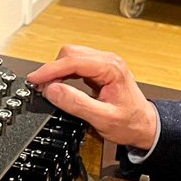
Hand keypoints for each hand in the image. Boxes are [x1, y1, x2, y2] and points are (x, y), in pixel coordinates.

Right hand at [26, 45, 157, 149]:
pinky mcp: (100, 70)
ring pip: (72, 56)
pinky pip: (77, 64)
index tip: (35, 79)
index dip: (51, 69)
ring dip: (57, 70)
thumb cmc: (130, 123)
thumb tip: (52, 90)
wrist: (145, 126)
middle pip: (71, 54)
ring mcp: (104, 64)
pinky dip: (64, 73)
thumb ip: (76, 103)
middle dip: (53, 69)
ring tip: (47, 87)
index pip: (74, 61)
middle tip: (40, 86)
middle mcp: (108, 61)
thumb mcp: (102, 118)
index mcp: (111, 68)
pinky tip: (59, 84)